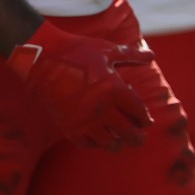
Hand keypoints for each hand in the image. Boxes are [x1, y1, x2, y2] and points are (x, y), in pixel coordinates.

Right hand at [7, 20, 151, 150]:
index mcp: (114, 90)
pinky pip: (88, 143)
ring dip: (118, 143)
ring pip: (109, 143)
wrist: (42, 59)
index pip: (138, 112)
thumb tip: (152, 55)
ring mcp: (85, 121)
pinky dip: (96, 143)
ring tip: (120, 140)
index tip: (146, 121)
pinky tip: (99, 138)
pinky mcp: (69, 126)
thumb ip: (132, 55)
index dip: (145, 119)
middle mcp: (102, 109)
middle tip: (140, 138)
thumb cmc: (77, 51)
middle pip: (128, 133)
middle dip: (137, 138)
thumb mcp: (107, 51)